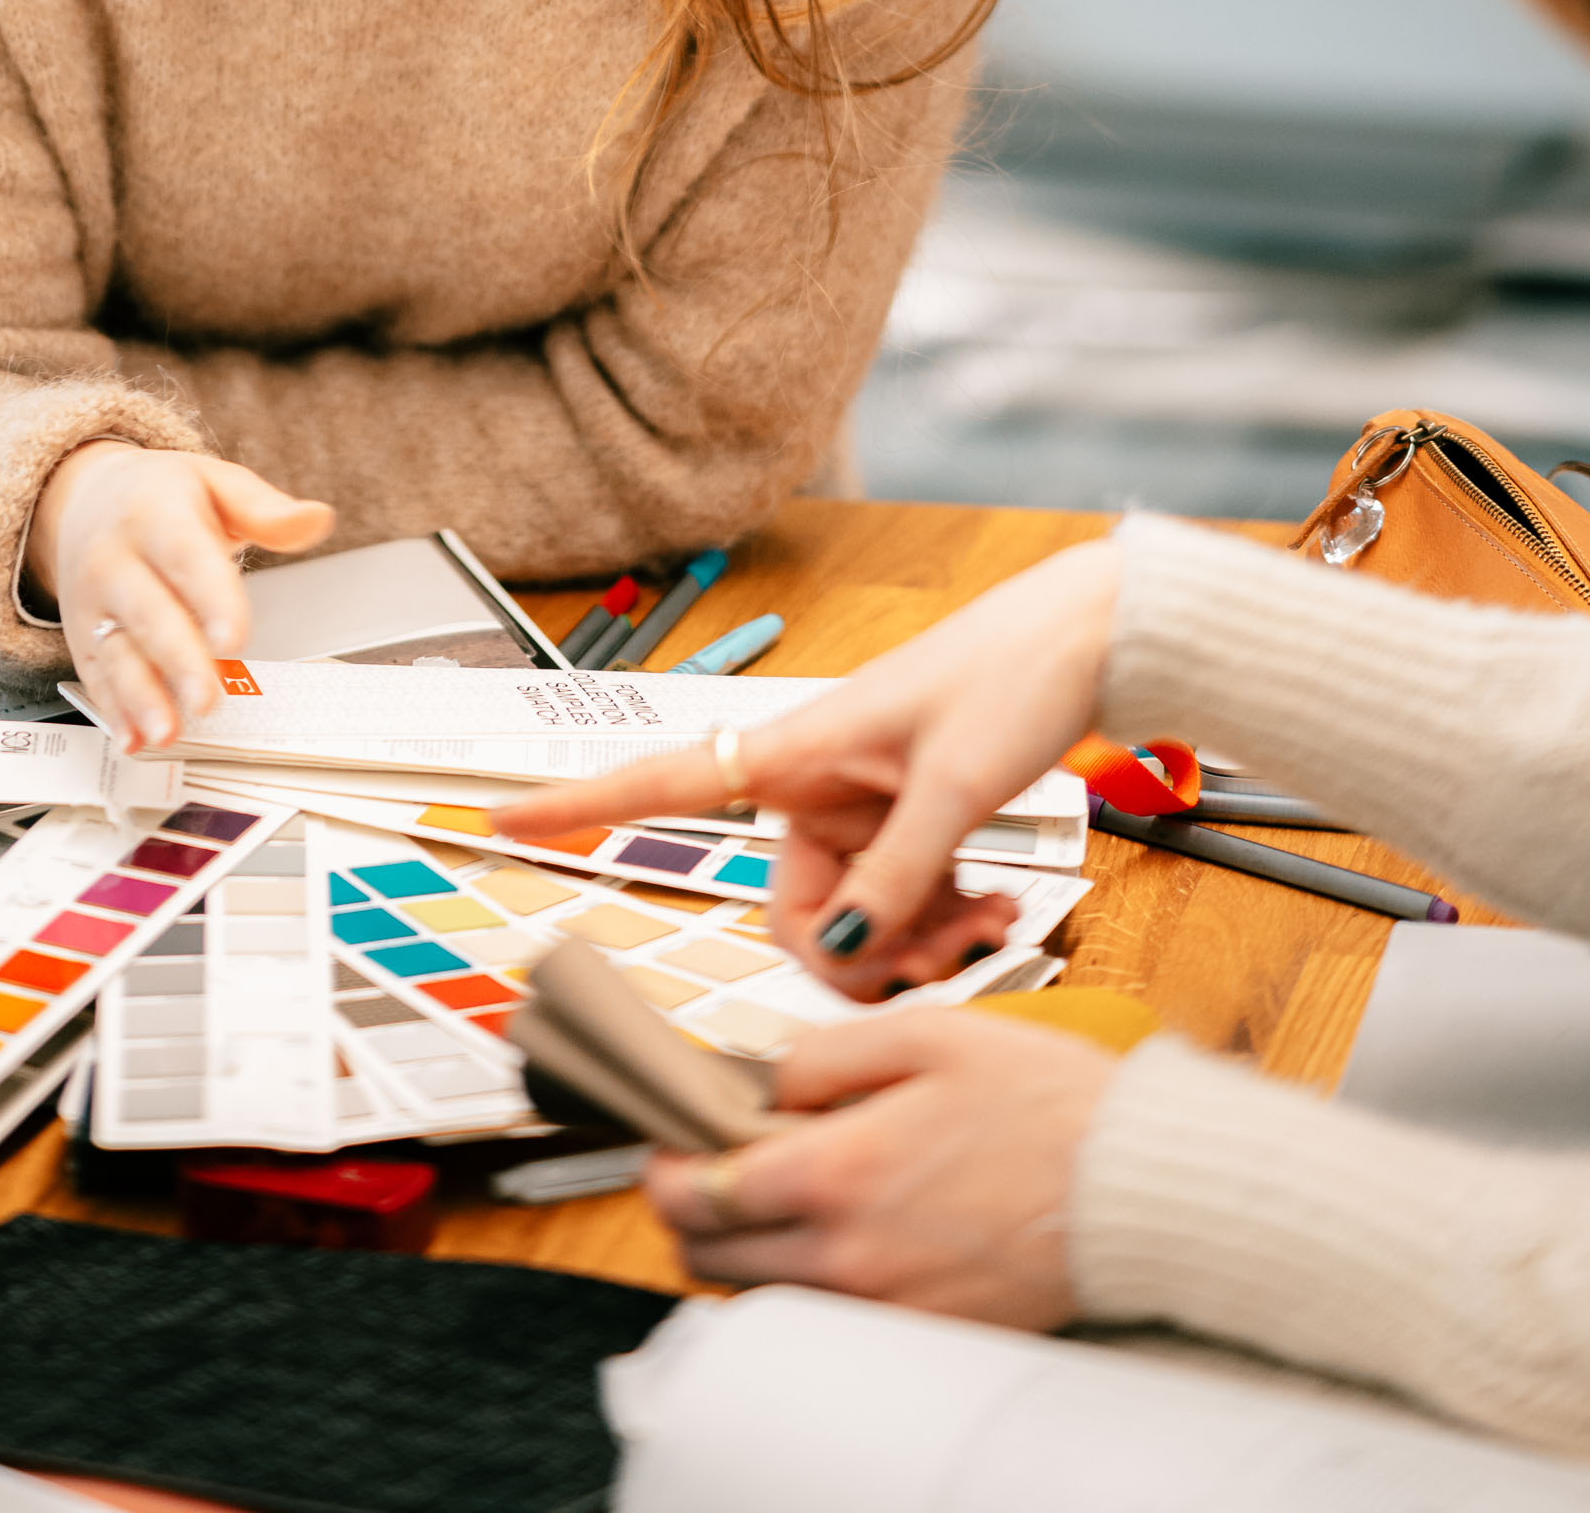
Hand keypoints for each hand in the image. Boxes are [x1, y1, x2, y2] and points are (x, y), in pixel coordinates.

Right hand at [28, 443, 332, 746]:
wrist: (86, 498)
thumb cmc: (158, 497)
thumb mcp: (214, 483)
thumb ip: (264, 509)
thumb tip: (316, 519)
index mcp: (154, 512)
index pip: (185, 556)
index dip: (210, 597)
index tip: (234, 638)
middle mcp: (115, 558)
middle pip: (149, 613)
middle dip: (178, 660)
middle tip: (208, 699)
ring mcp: (93, 602)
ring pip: (116, 653)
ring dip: (140, 696)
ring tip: (167, 730)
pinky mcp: (83, 637)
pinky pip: (95, 677)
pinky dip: (113, 711)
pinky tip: (132, 738)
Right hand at [492, 535, 1120, 995]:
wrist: (1089, 635)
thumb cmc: (1012, 674)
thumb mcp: (955, 784)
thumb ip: (895, 877)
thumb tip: (842, 954)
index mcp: (798, 750)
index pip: (661, 779)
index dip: (576, 803)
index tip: (500, 816)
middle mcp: (818, 781)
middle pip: (790, 906)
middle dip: (855, 953)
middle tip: (936, 950)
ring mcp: (865, 804)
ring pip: (853, 917)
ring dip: (913, 942)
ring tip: (985, 919)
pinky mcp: (910, 817)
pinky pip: (896, 898)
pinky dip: (937, 919)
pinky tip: (991, 906)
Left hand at [643, 999, 1118, 1321]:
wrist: (1135, 1188)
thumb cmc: (1043, 1100)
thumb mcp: (925, 1035)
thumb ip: (819, 1058)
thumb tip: (748, 1077)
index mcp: (840, 1171)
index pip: (699, 1192)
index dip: (664, 1164)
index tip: (669, 1139)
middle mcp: (849, 1255)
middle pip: (710, 1259)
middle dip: (688, 1210)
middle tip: (709, 1164)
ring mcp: (884, 1307)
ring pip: (759, 1297)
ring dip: (742, 1249)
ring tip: (776, 1191)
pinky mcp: (922, 1336)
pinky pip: (825, 1322)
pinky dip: (804, 1282)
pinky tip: (838, 1231)